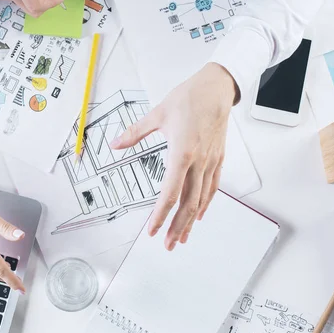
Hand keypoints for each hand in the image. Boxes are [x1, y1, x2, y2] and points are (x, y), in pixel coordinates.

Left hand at [110, 63, 238, 249]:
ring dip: (191, 222)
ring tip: (182, 238)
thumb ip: (134, 133)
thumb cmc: (190, 98)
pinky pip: (212, 188)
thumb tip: (115, 143)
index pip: (170, 193)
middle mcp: (198, 162)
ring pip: (201, 200)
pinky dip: (206, 204)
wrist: (217, 88)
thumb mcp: (157, 114)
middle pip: (188, 204)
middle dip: (177, 227)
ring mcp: (210, 162)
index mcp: (181, 153)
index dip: (160, 215)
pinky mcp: (218, 159)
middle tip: (168, 244)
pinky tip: (200, 215)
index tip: (153, 230)